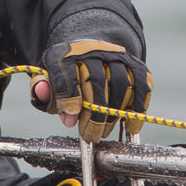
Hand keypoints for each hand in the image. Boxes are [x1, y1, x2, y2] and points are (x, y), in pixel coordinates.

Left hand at [30, 40, 152, 141]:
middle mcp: (92, 49)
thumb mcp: (49, 80)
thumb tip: (51, 103)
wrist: (90, 52)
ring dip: (114, 114)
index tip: (70, 120)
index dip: (67, 97)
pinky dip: (138, 108)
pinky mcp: (135, 64)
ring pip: (121, 84)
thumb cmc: (67, 74)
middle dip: (94, 114)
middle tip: (90, 136)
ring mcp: (116, 55)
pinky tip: (131, 127)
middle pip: (96, 81)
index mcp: (64, 53)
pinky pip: (142, 85)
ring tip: (104, 132)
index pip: (65, 72)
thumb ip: (43, 91)